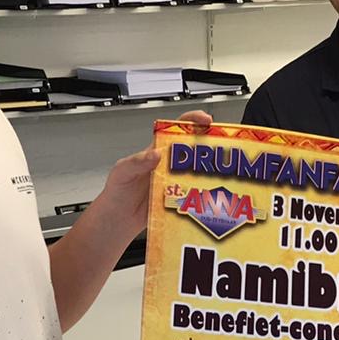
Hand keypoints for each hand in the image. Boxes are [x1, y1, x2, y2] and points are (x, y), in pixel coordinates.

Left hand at [91, 110, 214, 240]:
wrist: (117, 219)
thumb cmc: (117, 192)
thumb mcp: (122, 172)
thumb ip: (136, 162)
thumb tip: (155, 154)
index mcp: (156, 151)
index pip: (175, 129)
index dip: (191, 121)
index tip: (205, 120)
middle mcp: (168, 165)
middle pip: (193, 150)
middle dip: (209, 147)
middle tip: (220, 151)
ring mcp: (174, 182)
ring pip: (197, 173)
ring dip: (208, 174)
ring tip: (216, 177)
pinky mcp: (177, 199)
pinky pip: (193, 195)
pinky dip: (202, 196)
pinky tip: (205, 199)